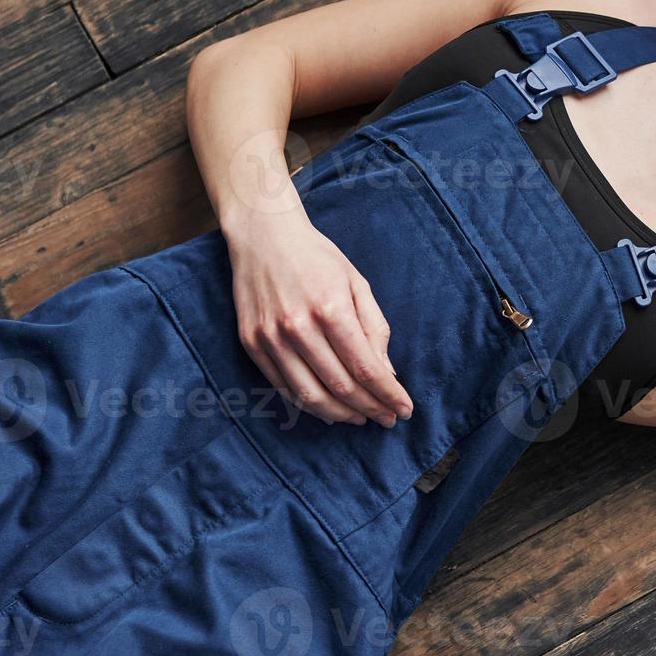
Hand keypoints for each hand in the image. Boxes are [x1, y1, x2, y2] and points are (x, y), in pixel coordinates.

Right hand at [226, 209, 412, 425]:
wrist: (263, 236)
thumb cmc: (317, 257)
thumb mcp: (357, 283)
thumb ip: (374, 328)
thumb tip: (386, 373)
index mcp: (331, 308)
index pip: (365, 368)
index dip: (388, 394)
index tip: (405, 409)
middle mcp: (298, 327)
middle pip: (340, 387)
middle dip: (370, 408)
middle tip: (387, 419)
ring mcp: (270, 338)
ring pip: (310, 395)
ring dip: (341, 414)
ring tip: (361, 418)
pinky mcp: (251, 344)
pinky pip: (282, 387)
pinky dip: (309, 404)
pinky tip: (329, 408)